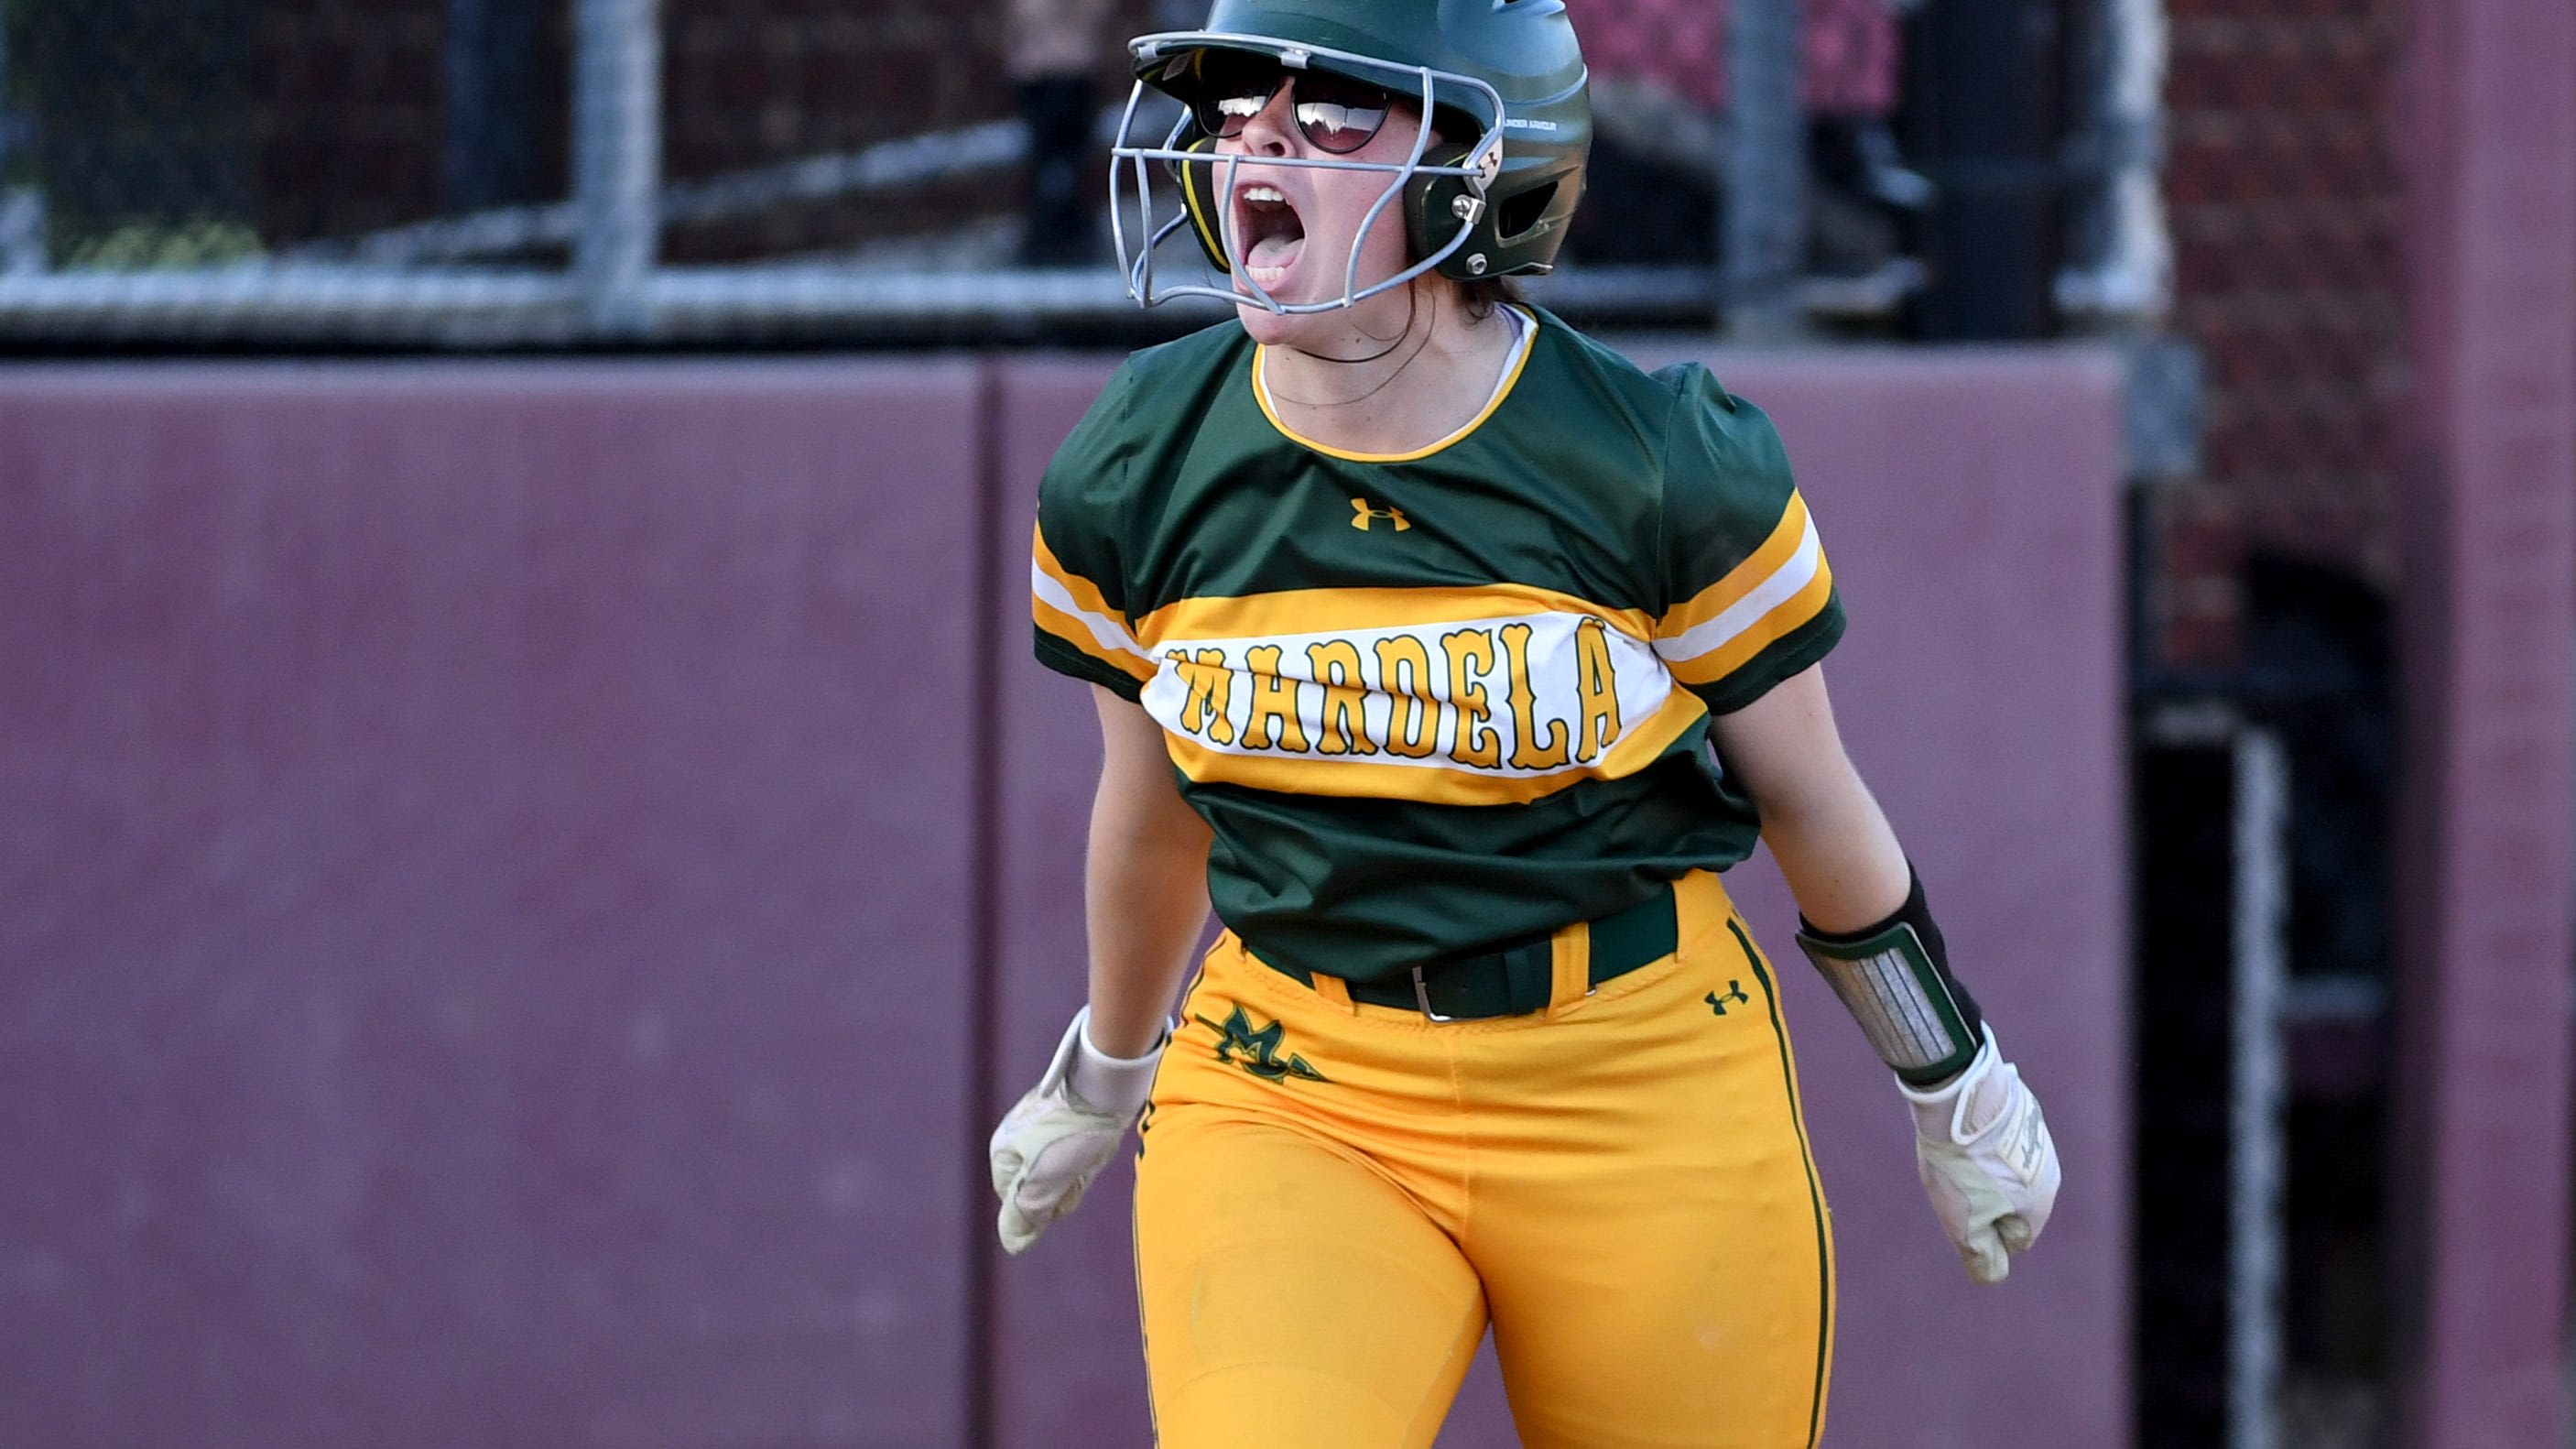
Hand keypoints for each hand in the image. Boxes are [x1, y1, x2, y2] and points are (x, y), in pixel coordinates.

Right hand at [988, 1007, 1162, 1256]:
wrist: (1106, 1079)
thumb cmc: (1072, 1132)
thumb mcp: (1043, 1180)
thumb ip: (1024, 1215)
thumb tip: (1013, 1246)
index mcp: (1002, 1150)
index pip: (1019, 1202)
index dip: (1046, 1200)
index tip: (1062, 1178)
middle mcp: (1016, 1136)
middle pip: (1041, 1185)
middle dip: (1065, 1182)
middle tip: (1080, 1158)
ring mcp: (1040, 1123)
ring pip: (1062, 1167)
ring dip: (1080, 1165)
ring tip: (1092, 1144)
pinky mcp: (1065, 1113)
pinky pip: (1076, 1146)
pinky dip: (1090, 1147)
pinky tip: (1099, 1135)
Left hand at [1897, 1025, 2059, 1284]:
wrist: (1961, 1093)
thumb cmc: (1963, 1165)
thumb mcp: (1965, 1225)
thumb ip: (1982, 1258)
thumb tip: (1993, 1275)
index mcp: (2041, 1204)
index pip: (2016, 1238)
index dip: (1985, 1230)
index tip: (1964, 1208)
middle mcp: (2049, 1171)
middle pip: (2012, 1200)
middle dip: (1984, 1196)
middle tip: (1957, 1179)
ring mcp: (2037, 1137)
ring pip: (2005, 1166)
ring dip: (1982, 1164)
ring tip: (1957, 1151)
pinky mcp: (2021, 1108)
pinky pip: (1999, 1135)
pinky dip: (1981, 1136)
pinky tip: (1961, 1126)